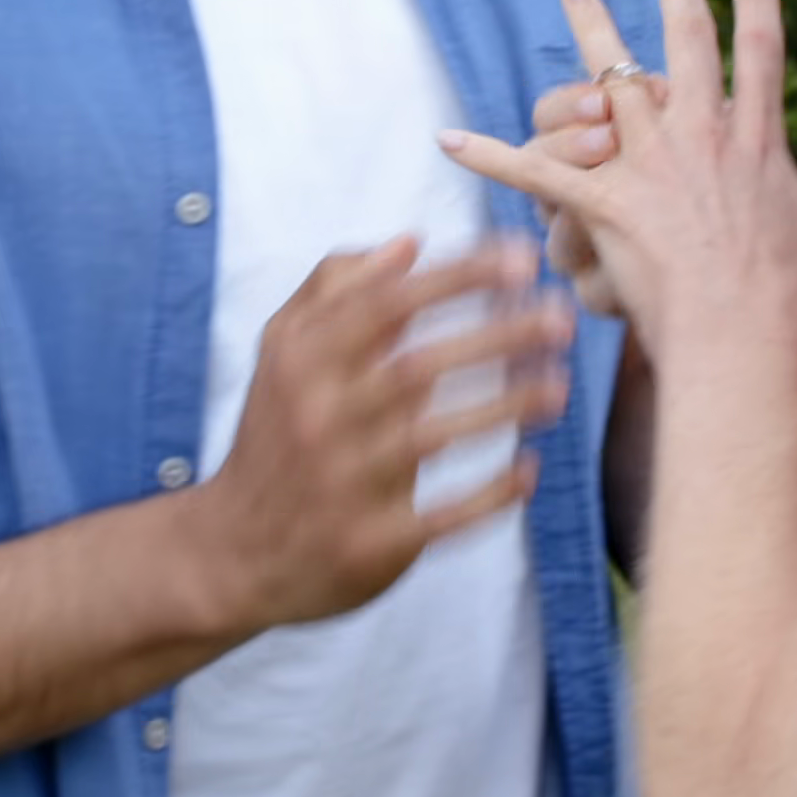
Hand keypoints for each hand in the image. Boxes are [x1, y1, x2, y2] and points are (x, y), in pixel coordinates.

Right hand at [195, 235, 571, 630]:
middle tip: (563, 317)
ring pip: (437, 437)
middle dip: (500, 337)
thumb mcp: (284, 349)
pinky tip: (529, 469)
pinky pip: (443, 517)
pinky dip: (492, 494)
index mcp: (303, 359)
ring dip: (507, 407)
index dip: (460, 276)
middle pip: (421, 367)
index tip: (522, 259)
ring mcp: (343, 484)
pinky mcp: (367, 544)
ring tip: (561, 386)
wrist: (232, 552)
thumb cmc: (278, 431)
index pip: (389, 302)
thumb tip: (408, 244)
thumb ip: (336, 286)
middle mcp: (319, 416)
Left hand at [441, 0, 796, 357]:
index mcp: (756, 143)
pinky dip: (490, 153)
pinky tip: (446, 134)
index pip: (760, 53)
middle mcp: (701, 136)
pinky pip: (536, 172)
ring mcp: (650, 164)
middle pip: (687, 36)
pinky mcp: (604, 202)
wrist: (744, 341)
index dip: (757, 0)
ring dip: (588, 25)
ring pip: (610, 77)